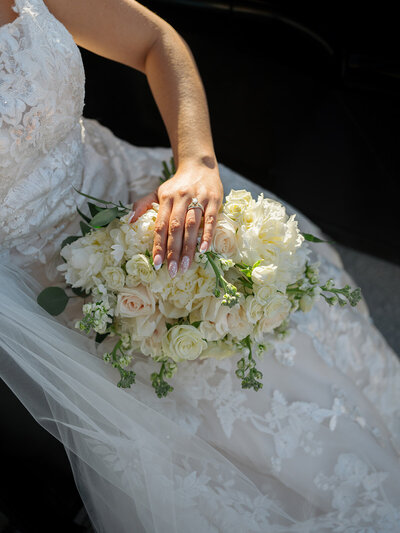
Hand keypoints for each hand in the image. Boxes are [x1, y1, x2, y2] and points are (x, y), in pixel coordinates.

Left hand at [128, 161, 223, 277]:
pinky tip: (203, 250)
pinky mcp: (214, 200)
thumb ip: (143, 205)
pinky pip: (210, 219)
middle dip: (173, 251)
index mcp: (166, 197)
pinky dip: (207, 235)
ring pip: (192, 225)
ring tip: (185, 266)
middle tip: (172, 271)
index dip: (158, 245)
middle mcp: (181, 198)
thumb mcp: (158, 191)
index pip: (160, 225)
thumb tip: (129, 221)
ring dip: (188, 247)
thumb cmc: (177, 185)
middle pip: (175, 228)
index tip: (157, 264)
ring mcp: (198, 198)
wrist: (199, 165)